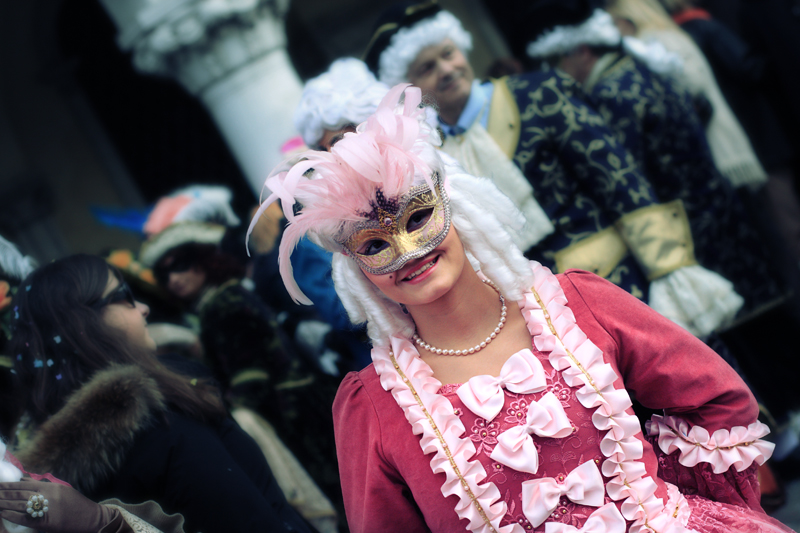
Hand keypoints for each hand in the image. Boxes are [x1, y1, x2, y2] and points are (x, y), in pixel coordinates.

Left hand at [0, 480, 123, 532]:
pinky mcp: (46, 522)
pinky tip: (3, 512)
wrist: (90, 518)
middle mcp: (48, 496)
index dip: (9, 485)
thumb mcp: (61, 490)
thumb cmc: (76, 504)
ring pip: (20, 504)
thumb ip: (43, 486)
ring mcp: (46, 509)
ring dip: (5, 502)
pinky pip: (25, 518)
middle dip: (3, 492)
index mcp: (51, 487)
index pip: (24, 484)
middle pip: (20, 493)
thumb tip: (24, 480)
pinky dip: (12, 515)